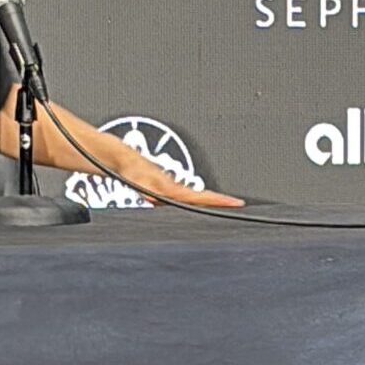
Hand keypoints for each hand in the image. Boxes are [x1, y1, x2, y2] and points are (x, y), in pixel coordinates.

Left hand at [120, 152, 244, 208]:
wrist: (124, 160)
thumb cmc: (131, 171)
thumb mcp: (138, 183)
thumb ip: (148, 192)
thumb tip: (156, 199)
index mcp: (172, 188)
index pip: (200, 196)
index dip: (218, 200)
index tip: (235, 202)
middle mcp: (175, 188)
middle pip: (203, 196)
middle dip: (221, 201)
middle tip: (239, 204)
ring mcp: (173, 189)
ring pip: (196, 196)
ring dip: (212, 200)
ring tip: (229, 204)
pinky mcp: (168, 190)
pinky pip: (186, 196)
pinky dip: (198, 200)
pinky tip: (200, 205)